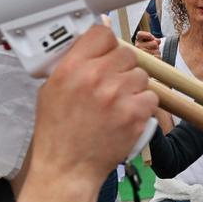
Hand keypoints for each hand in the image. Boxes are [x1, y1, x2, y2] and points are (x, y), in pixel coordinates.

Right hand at [30, 25, 158, 180]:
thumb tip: (92, 45)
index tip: (106, 52)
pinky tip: (127, 116)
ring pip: (141, 75)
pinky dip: (143, 106)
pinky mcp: (135, 114)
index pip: (102, 33)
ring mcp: (117, 95)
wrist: (67, 168)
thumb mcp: (51, 89)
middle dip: (122, 67)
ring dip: (133, 87)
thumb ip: (73, 64)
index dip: (106, 43)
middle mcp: (95, 77)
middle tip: (112, 83)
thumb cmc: (57, 132)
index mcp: (72, 67)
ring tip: (117, 103)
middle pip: (127, 53)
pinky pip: (151, 97)